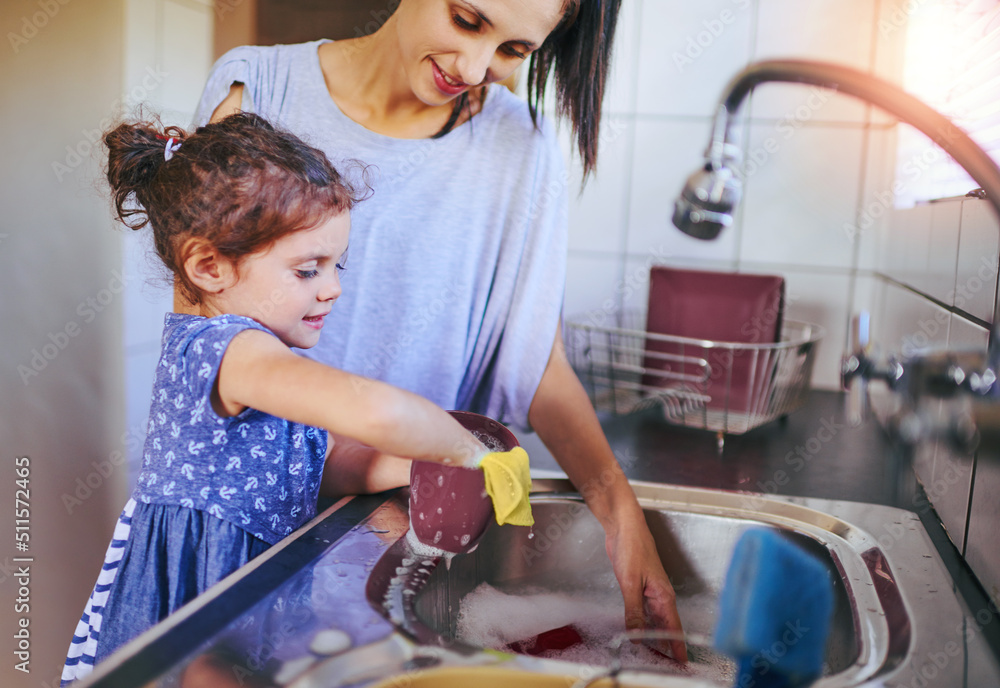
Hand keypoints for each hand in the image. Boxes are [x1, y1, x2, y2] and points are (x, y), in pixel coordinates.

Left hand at [606, 513, 687, 663]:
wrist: (623, 526)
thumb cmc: (632, 547)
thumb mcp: (631, 583)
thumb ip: (634, 611)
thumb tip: (637, 635)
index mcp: (663, 595)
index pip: (674, 627)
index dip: (678, 646)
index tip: (682, 663)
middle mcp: (659, 595)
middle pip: (665, 626)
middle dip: (667, 646)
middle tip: (666, 664)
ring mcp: (649, 591)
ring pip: (654, 619)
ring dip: (654, 635)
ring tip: (653, 654)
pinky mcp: (638, 586)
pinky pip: (644, 610)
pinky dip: (642, 622)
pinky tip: (638, 630)